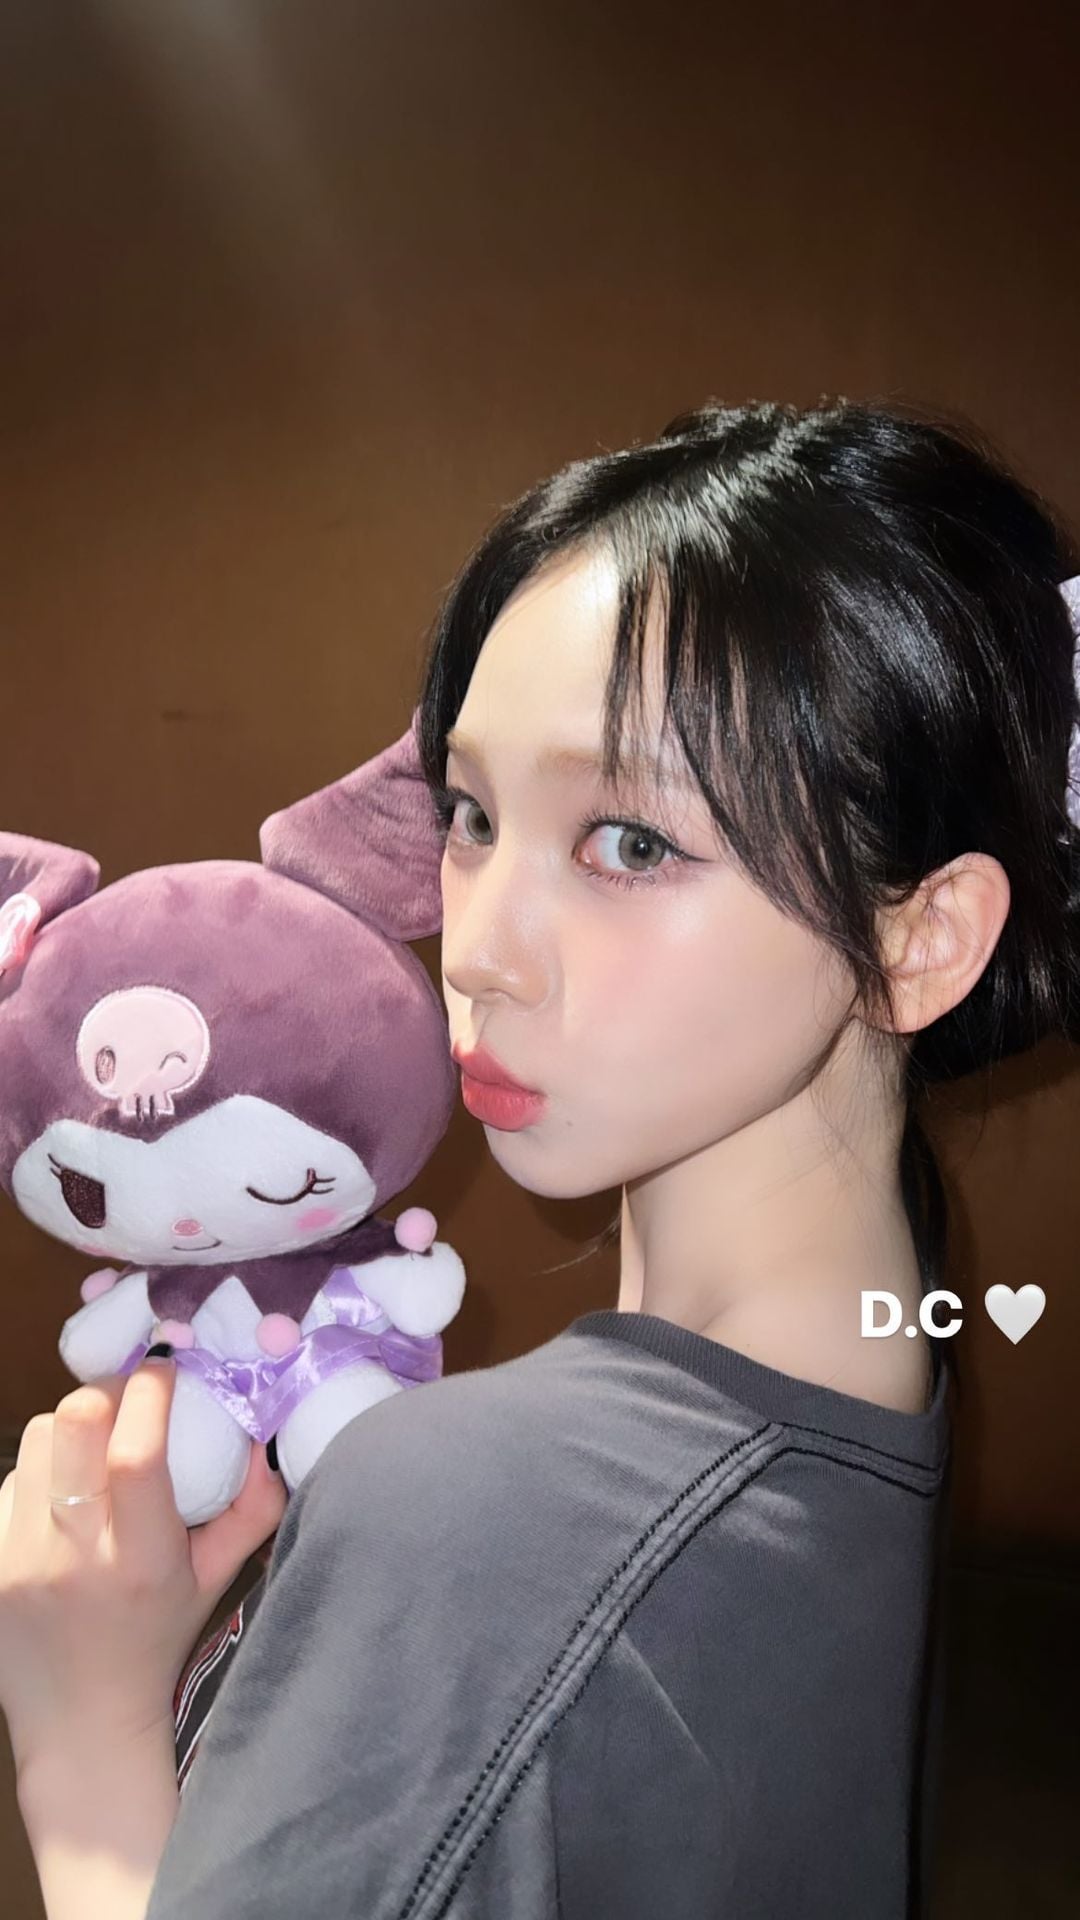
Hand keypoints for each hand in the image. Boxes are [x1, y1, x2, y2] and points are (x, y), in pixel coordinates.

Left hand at [0, 1356, 286, 1783]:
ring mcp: (18, 1560)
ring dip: (73, 1426)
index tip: (167, 1369)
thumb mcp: (217, 1580)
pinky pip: (10, 1479)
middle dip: (106, 1391)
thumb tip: (263, 1437)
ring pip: (38, 1440)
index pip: (135, 1453)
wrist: (80, 1722)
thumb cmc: (158, 1643)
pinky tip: (63, 1493)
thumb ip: (254, 1511)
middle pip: (73, 1426)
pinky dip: (41, 1470)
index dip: (151, 1392)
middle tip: (128, 1398)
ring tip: (96, 1445)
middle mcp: (75, 1556)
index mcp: (141, 1561)